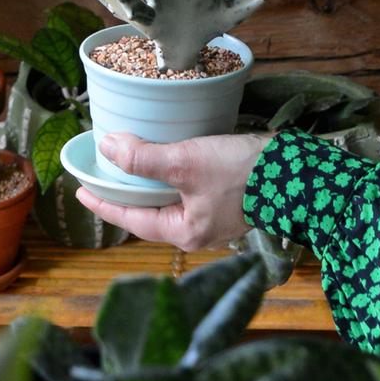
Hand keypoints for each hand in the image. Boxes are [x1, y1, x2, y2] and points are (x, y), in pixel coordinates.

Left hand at [73, 129, 269, 248]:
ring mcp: (214, 217)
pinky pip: (187, 191)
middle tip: (101, 175)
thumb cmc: (241, 172)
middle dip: (126, 194)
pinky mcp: (228, 200)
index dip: (104, 204)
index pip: (132, 220)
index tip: (81, 191)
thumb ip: (144, 158)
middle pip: (150, 212)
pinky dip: (171, 176)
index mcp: (185, 232)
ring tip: (128, 164)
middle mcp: (198, 231)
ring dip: (148, 183)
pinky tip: (168, 159)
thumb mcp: (186, 161)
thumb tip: (108, 148)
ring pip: (169, 201)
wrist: (298, 172)